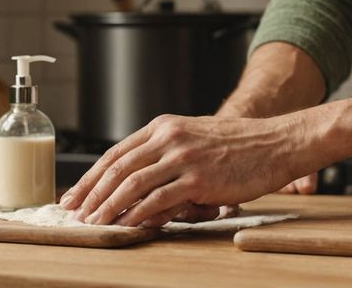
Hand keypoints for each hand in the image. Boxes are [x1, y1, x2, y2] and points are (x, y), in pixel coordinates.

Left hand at [58, 114, 313, 226]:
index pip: (116, 152)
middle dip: (91, 194)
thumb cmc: (242, 145)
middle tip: (74, 214)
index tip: (75, 195)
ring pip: (132, 184)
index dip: (91, 177)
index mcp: (165, 126)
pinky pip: (159, 199)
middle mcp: (170, 137)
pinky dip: (138, 214)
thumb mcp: (197, 137)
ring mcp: (184, 157)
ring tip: (94, 223)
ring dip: (108, 207)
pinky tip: (127, 225)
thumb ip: (166, 154)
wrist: (277, 142)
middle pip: (117, 168)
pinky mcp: (199, 178)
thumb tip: (138, 185)